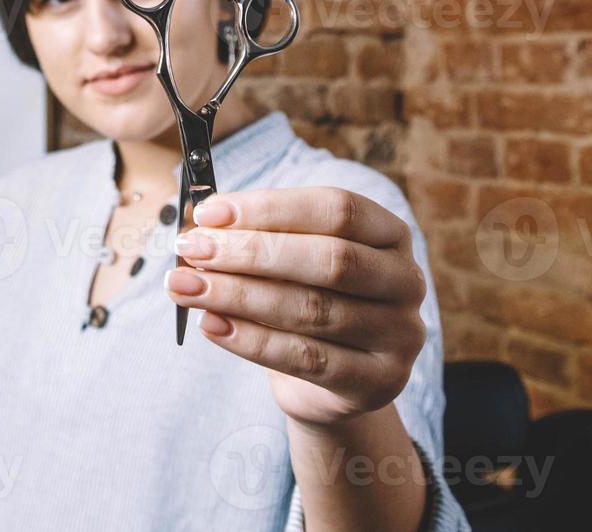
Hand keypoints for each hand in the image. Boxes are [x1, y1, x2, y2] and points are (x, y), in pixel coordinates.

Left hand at [164, 186, 427, 429]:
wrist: (332, 383)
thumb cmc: (308, 300)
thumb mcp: (290, 261)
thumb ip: (257, 237)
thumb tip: (200, 223)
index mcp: (389, 234)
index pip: (336, 209)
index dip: (270, 208)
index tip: (210, 212)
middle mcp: (405, 281)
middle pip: (328, 259)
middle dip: (251, 253)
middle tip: (192, 250)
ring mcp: (398, 335)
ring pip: (313, 310)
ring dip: (239, 296)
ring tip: (186, 287)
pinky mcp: (377, 382)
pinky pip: (307, 358)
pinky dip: (251, 341)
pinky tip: (211, 324)